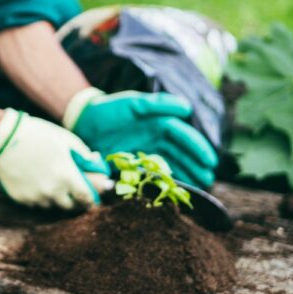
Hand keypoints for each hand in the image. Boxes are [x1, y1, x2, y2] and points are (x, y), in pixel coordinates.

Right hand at [0, 108, 112, 208]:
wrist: (3, 139)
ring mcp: (35, 197)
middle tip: (72, 192)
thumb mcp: (66, 140)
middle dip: (74, 200)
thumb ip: (84, 155)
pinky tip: (35, 181)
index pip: (86, 199)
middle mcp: (52, 191)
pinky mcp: (21, 198)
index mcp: (67, 177)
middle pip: (69, 206)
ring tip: (50, 182)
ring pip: (51, 205)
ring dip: (55, 198)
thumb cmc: (38, 135)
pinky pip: (35, 202)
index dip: (91, 200)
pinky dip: (38, 195)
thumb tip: (95, 163)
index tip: (91, 199)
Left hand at [63, 88, 217, 187]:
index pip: (182, 135)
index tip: (209, 160)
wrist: (83, 123)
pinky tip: (177, 190)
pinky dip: (166, 182)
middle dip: (196, 165)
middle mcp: (155, 139)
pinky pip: (153, 175)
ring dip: (187, 175)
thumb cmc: (109, 109)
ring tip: (200, 186)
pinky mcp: (134, 166)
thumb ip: (158, 104)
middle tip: (208, 179)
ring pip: (171, 165)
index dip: (196, 147)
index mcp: (158, 122)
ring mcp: (145, 153)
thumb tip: (186, 107)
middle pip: (180, 153)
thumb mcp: (133, 103)